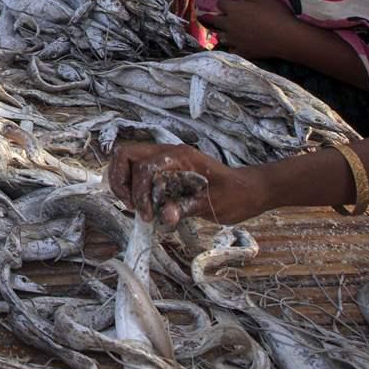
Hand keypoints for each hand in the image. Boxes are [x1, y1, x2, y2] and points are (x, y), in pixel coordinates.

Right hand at [107, 143, 268, 225]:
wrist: (248, 191)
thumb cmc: (235, 196)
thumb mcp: (213, 204)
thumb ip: (187, 207)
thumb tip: (165, 216)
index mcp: (180, 157)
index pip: (144, 167)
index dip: (140, 192)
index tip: (147, 215)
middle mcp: (168, 152)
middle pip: (126, 155)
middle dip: (120, 181)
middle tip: (131, 206)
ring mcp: (164, 159)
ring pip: (127, 160)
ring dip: (123, 183)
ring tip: (134, 206)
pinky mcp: (163, 168)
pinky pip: (136, 170)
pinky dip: (131, 186)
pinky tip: (142, 204)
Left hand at [205, 0, 300, 58]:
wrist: (285, 37)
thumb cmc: (276, 14)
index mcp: (234, 10)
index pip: (220, 3)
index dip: (222, 2)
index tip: (225, 2)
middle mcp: (230, 25)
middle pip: (216, 21)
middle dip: (214, 18)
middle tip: (213, 17)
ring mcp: (235, 40)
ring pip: (221, 36)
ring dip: (223, 33)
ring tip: (226, 32)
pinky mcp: (242, 51)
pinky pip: (232, 49)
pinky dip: (232, 47)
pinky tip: (235, 46)